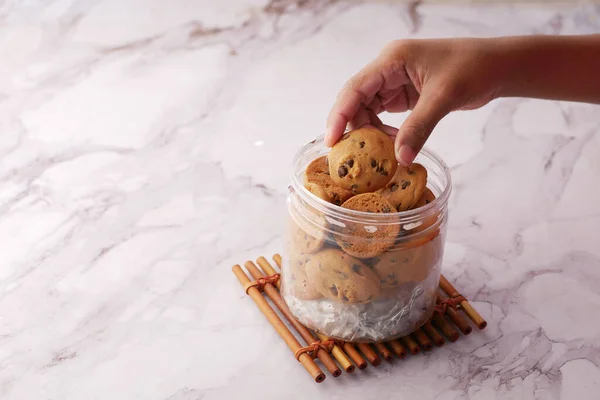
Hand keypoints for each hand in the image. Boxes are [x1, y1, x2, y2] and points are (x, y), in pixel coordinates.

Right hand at [325, 38, 503, 164]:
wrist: (497, 66)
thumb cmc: (473, 69)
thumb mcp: (443, 98)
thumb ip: (419, 128)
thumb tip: (399, 158)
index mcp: (392, 60)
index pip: (354, 88)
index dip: (339, 115)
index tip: (332, 141)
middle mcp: (388, 69)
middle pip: (356, 100)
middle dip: (354, 127)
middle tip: (355, 156)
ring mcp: (395, 81)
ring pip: (368, 109)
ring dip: (370, 132)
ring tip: (380, 152)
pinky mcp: (404, 94)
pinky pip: (383, 114)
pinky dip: (383, 131)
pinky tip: (391, 144)